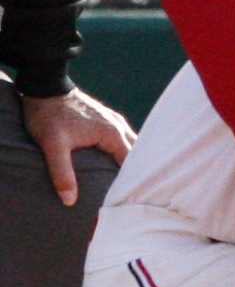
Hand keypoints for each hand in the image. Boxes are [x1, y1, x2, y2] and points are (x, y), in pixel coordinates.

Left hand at [21, 88, 136, 206]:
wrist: (45, 86)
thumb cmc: (49, 116)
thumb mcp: (53, 146)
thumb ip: (62, 173)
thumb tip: (69, 201)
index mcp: (112, 134)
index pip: (132, 163)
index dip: (133, 182)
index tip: (132, 199)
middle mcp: (118, 126)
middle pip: (136, 153)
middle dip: (137, 172)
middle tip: (136, 194)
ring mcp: (113, 120)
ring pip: (132, 144)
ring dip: (132, 160)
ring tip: (130, 181)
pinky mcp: (105, 117)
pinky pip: (123, 137)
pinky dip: (125, 151)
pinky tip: (119, 161)